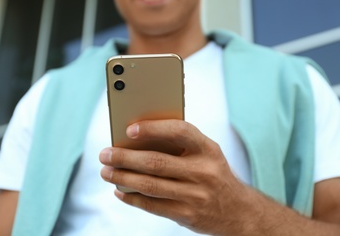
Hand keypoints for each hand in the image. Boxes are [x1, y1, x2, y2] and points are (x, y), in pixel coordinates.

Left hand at [99, 119, 256, 234]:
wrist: (239, 211)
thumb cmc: (214, 174)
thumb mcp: (207, 154)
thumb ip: (180, 145)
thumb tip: (137, 140)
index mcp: (208, 149)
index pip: (179, 132)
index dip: (153, 128)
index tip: (129, 129)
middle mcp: (204, 172)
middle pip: (156, 162)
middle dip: (125, 158)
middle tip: (105, 154)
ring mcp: (196, 195)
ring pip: (150, 185)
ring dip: (123, 178)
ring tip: (106, 172)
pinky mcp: (187, 215)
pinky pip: (152, 205)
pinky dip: (132, 198)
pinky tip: (119, 191)